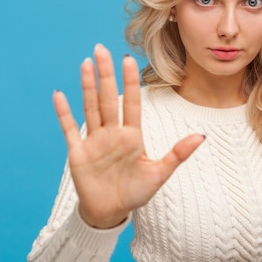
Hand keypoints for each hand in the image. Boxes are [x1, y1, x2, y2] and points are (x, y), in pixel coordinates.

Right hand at [53, 44, 204, 228]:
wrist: (110, 212)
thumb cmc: (136, 193)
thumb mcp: (159, 174)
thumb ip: (178, 154)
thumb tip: (202, 136)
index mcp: (132, 136)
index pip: (132, 102)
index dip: (130, 81)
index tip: (128, 59)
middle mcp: (112, 133)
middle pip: (108, 98)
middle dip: (106, 74)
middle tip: (101, 48)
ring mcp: (94, 141)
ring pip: (90, 107)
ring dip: (87, 86)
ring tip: (85, 63)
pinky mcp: (78, 152)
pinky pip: (69, 129)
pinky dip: (64, 113)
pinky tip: (59, 94)